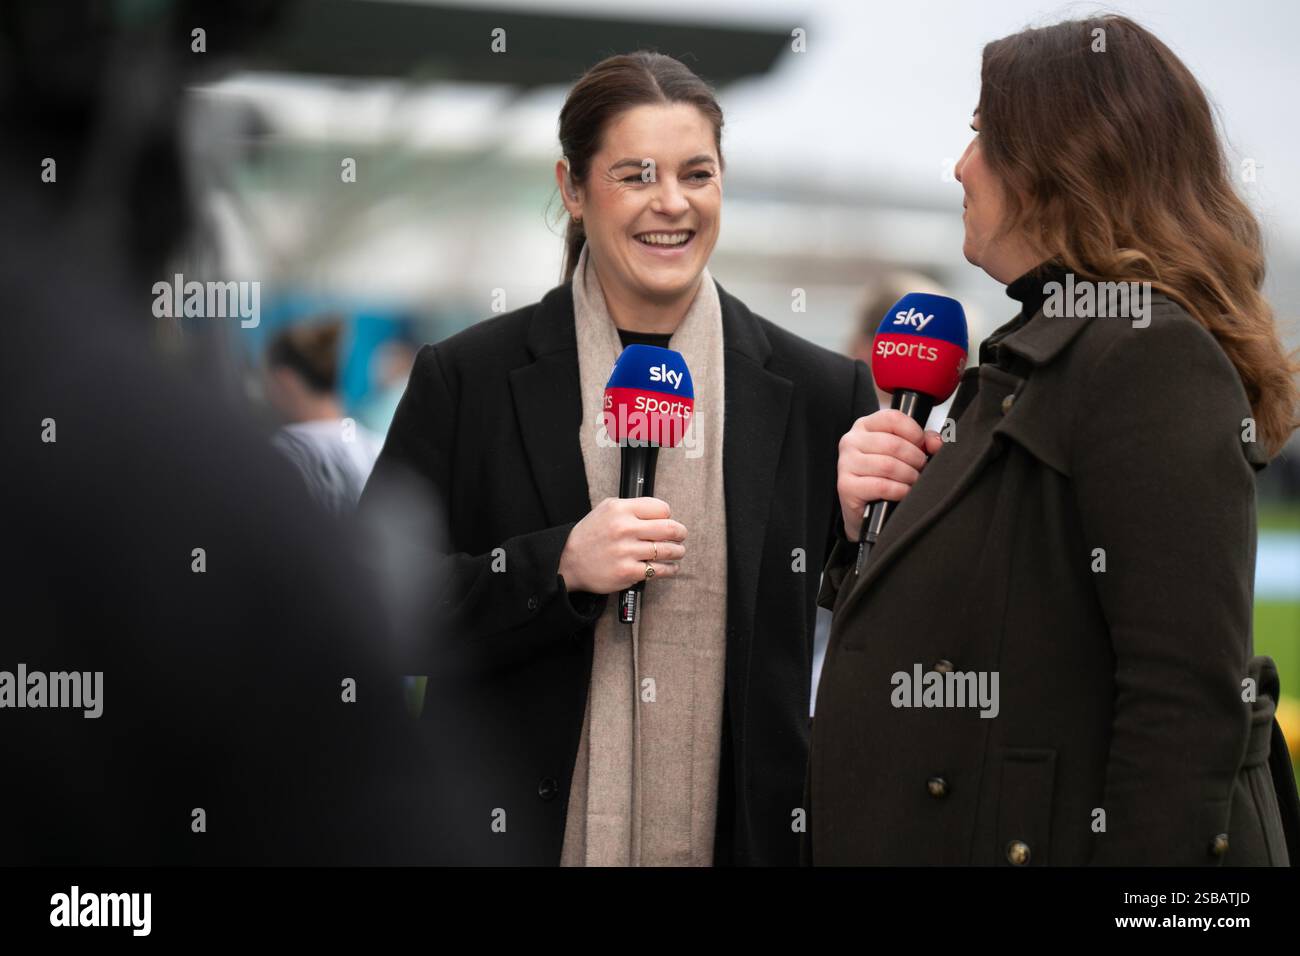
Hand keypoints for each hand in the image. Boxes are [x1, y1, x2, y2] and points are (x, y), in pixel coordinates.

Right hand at [558, 497, 687, 593]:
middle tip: (681, 535)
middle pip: (670, 528)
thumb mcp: (605, 509)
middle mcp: (624, 529)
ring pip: (668, 550)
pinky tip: (670, 567)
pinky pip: (659, 570)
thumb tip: (659, 511)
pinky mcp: (627, 572)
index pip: (661, 508)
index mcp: (621, 510)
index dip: (667, 515)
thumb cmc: (590, 535)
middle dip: (680, 533)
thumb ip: (631, 506)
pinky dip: (670, 569)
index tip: (667, 520)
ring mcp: (626, 552)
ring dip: (678, 551)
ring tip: (678, 551)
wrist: (569, 561)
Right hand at [836, 409, 942, 540]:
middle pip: (894, 444)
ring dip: (909, 476)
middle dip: (915, 459)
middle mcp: (851, 441)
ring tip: (912, 481)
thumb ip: (923, 441)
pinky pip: (882, 486)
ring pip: (889, 465)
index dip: (914, 432)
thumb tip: (935, 442)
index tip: (922, 446)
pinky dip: (900, 491)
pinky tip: (903, 493)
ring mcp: (845, 463)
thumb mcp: (904, 452)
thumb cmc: (885, 477)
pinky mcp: (846, 486)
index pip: (893, 418)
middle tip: (920, 469)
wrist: (866, 510)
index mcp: (864, 426)